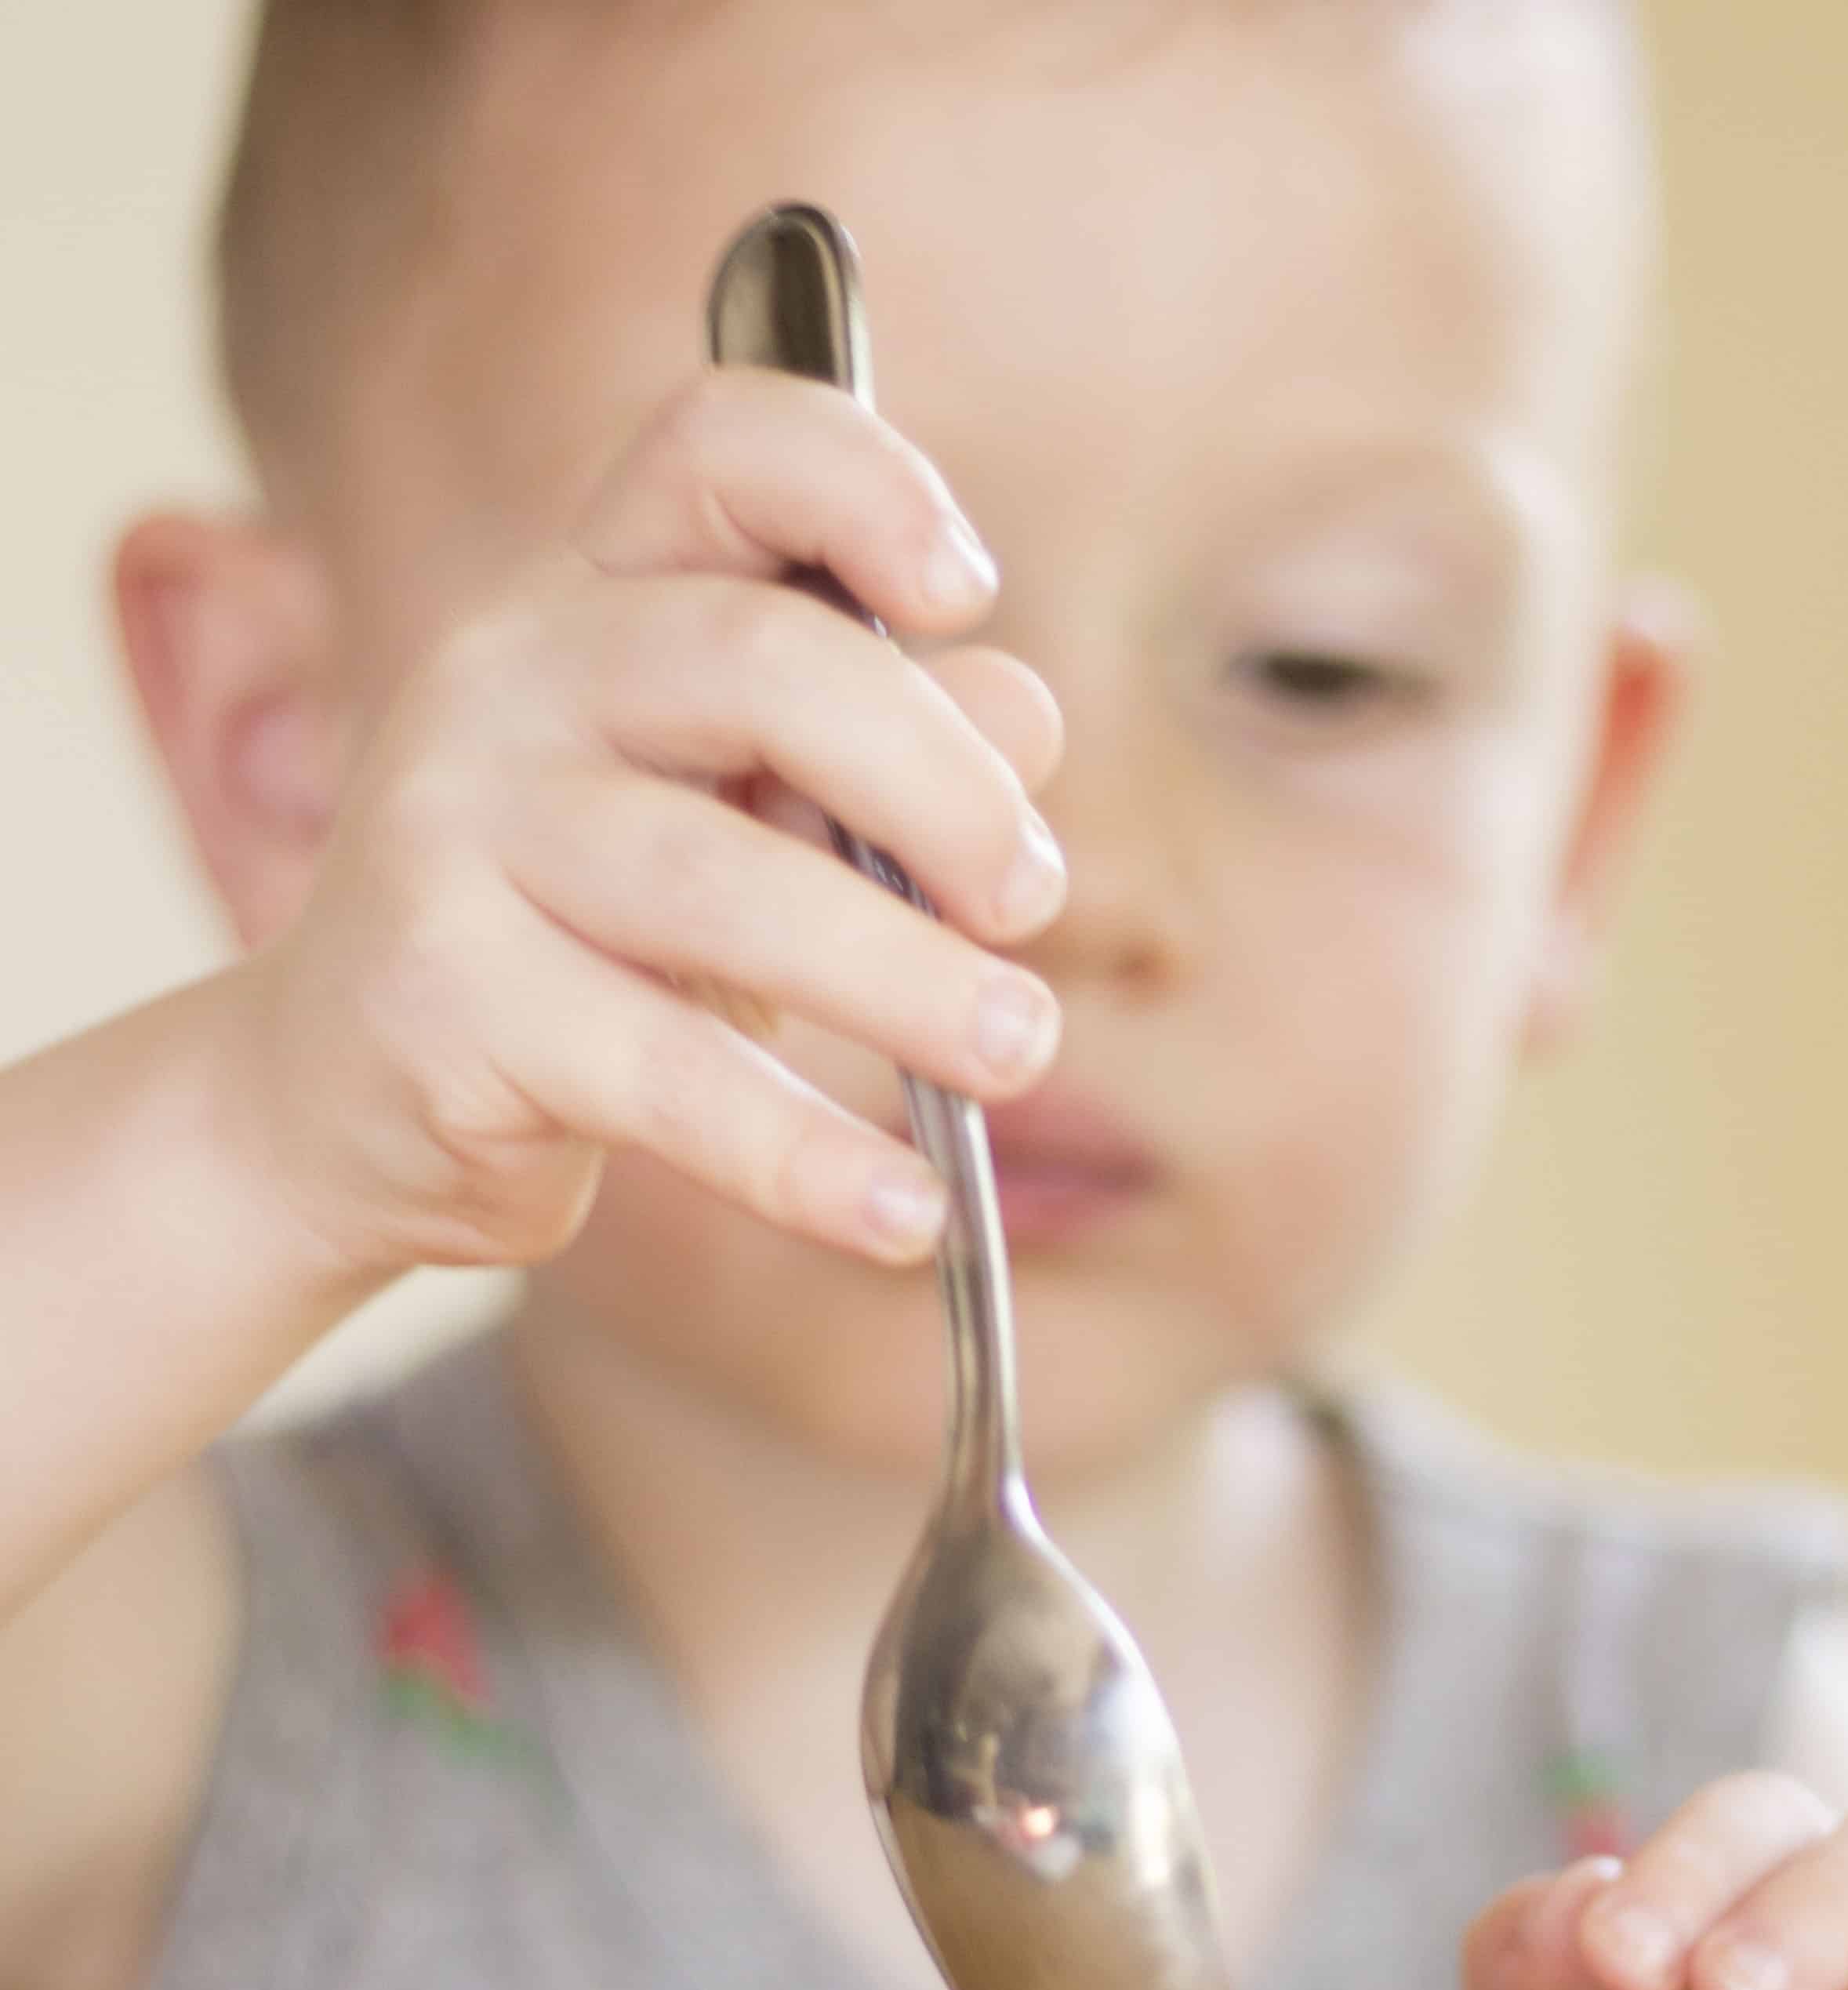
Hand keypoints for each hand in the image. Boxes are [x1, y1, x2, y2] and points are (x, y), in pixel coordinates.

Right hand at [222, 368, 1067, 1281]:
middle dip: (934, 782)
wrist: (347, 1102)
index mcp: (598, 594)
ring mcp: (458, 828)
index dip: (858, 484)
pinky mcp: (445, 999)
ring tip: (1018, 1053)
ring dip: (902, 979)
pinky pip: (662, 1075)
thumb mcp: (744, 826)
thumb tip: (1023, 717)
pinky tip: (904, 1212)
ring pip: (718, 885)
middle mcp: (512, 674)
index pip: (719, 451)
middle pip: (756, 661)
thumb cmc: (588, 943)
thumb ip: (878, 761)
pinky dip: (801, 1155)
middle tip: (1032, 901)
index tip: (965, 591)